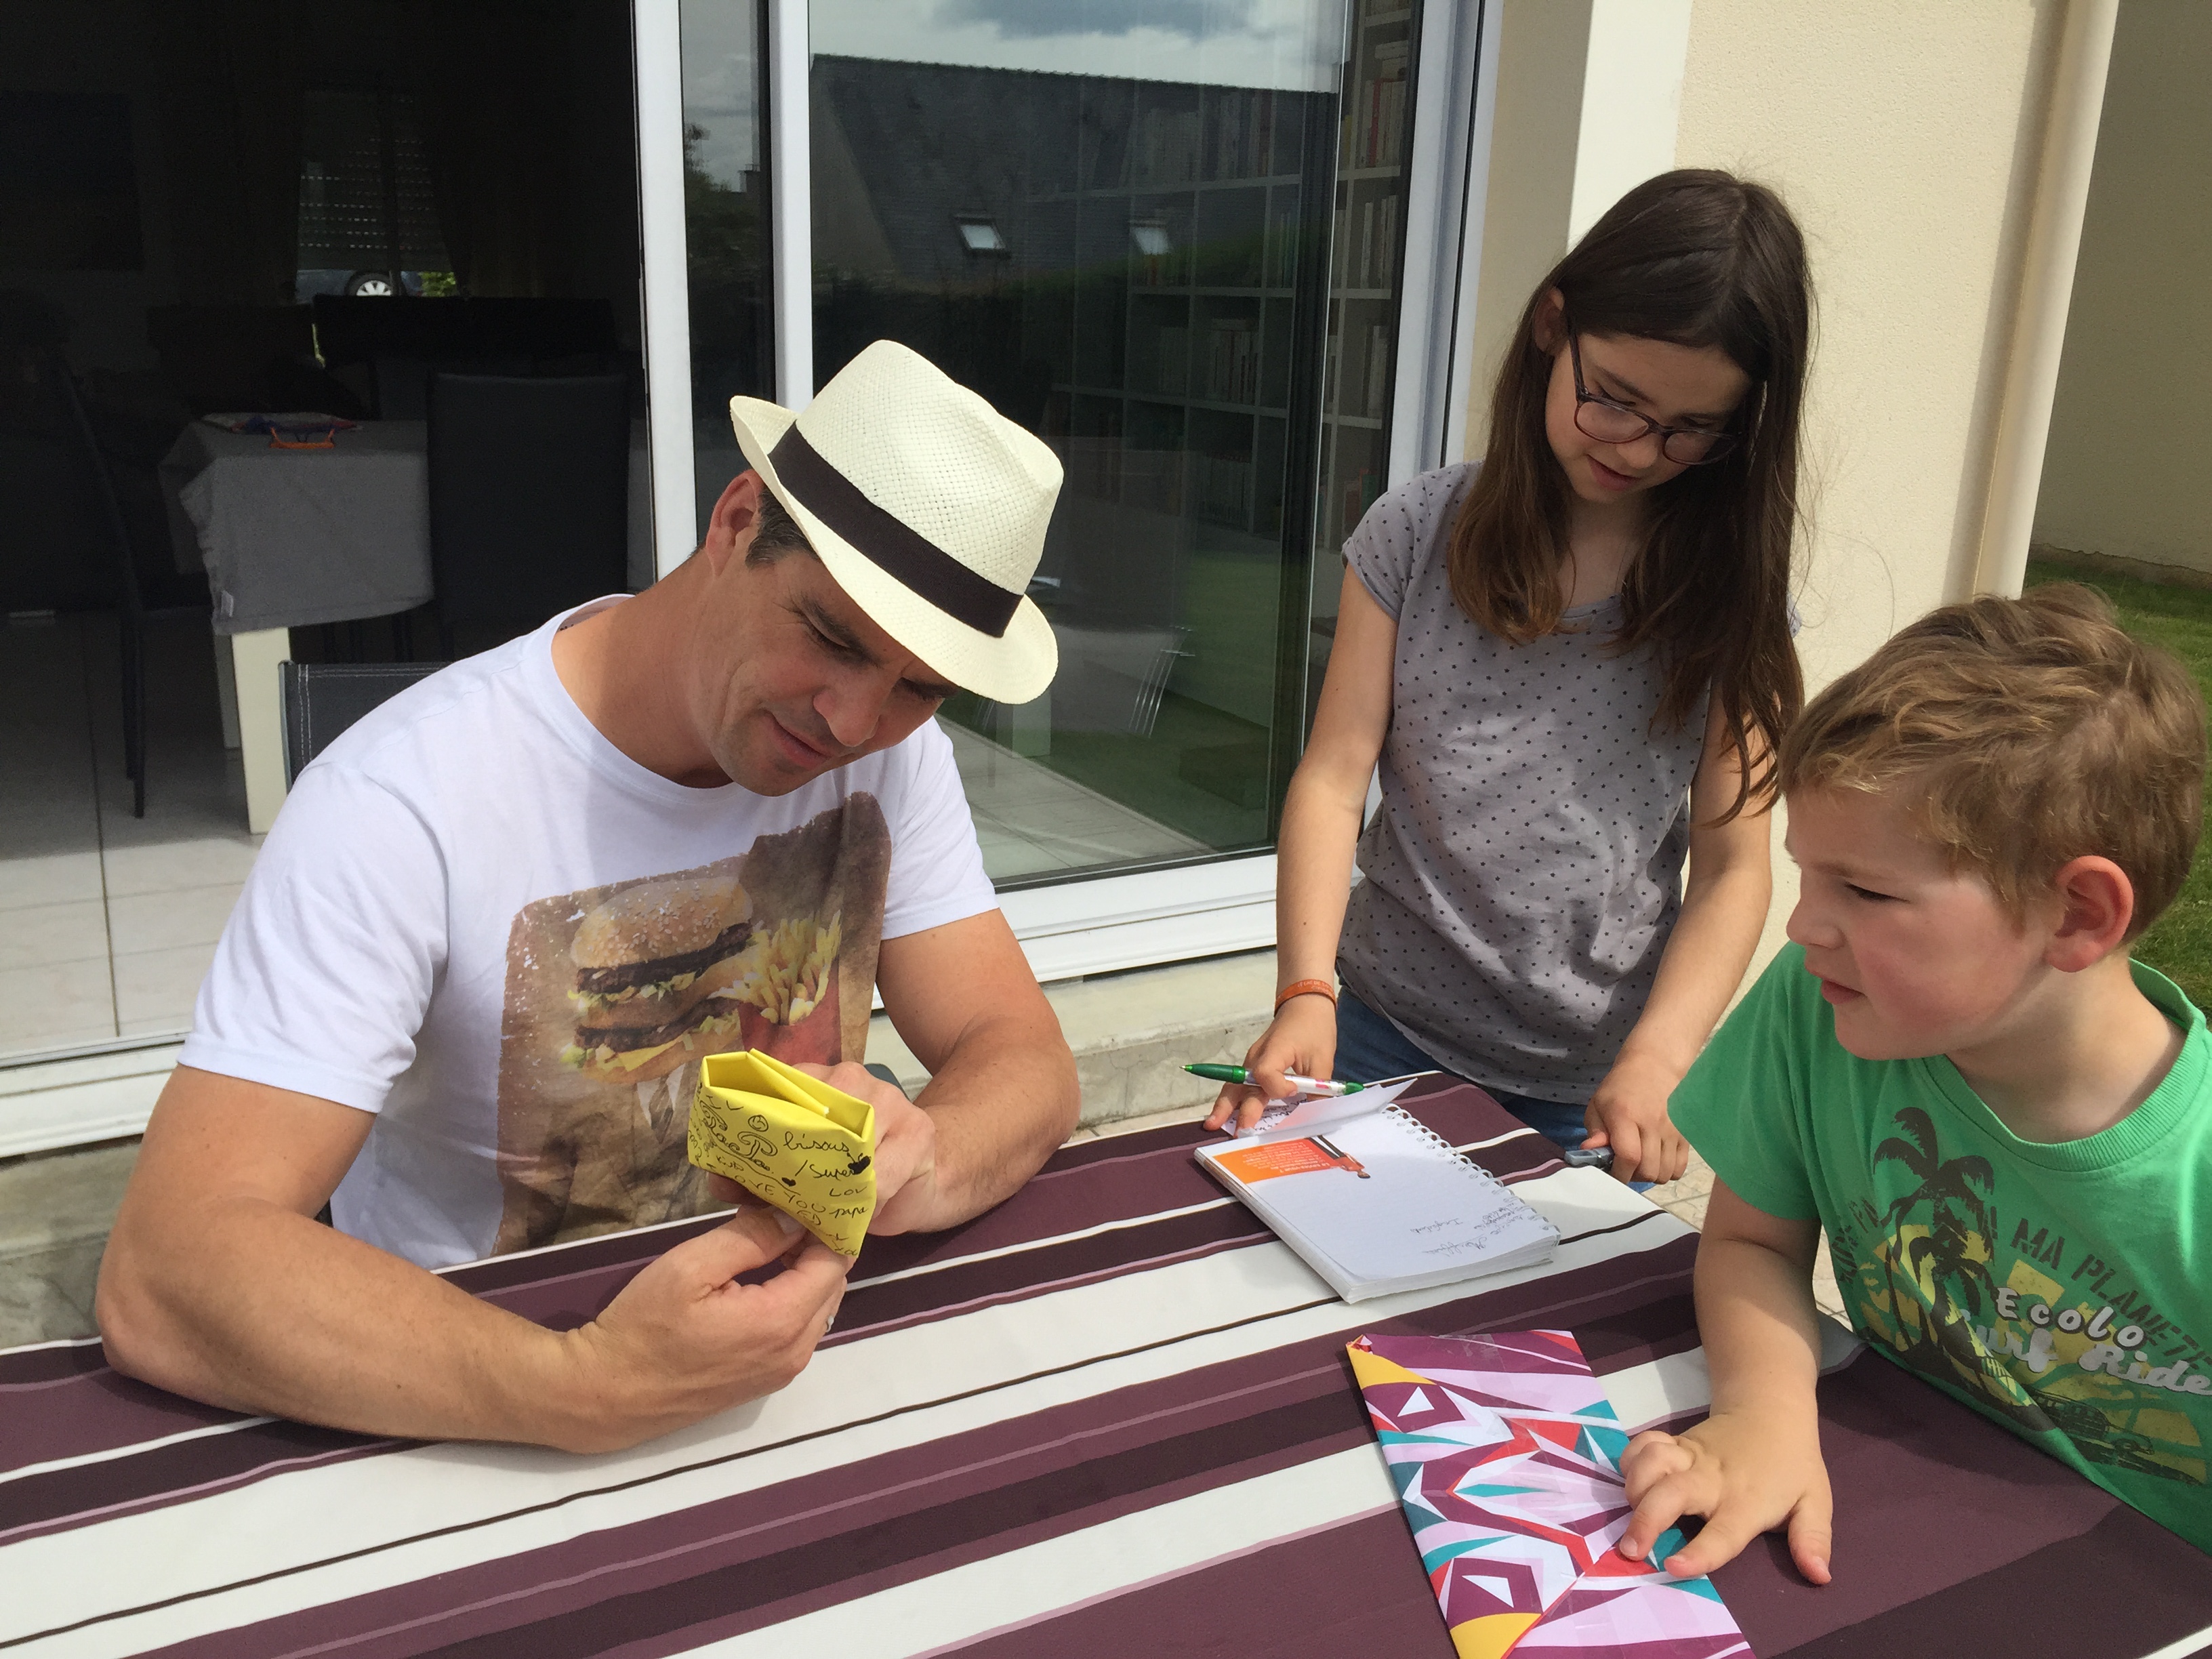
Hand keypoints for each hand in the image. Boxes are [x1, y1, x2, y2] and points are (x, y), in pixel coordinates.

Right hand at [563, 1205, 849, 1451]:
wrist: (607, 1394)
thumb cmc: (644, 1326)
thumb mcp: (691, 1267)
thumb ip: (752, 1238)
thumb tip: (795, 1217)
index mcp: (782, 1321)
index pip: (835, 1260)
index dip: (824, 1225)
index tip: (803, 1197)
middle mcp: (795, 1351)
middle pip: (832, 1283)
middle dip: (815, 1245)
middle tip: (781, 1213)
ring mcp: (783, 1371)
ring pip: (819, 1306)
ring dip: (803, 1272)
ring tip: (769, 1240)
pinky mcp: (767, 1380)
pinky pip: (800, 1329)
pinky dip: (792, 1299)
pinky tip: (761, 1278)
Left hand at [702, 1062, 938, 1235]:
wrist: (919, 1179)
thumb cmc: (847, 1176)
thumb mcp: (792, 1177)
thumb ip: (754, 1176)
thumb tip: (718, 1179)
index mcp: (810, 1079)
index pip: (772, 1091)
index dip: (753, 1131)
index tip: (735, 1169)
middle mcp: (847, 1078)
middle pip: (809, 1115)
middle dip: (791, 1165)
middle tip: (778, 1203)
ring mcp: (887, 1097)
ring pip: (846, 1146)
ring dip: (829, 1188)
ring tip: (815, 1217)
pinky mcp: (918, 1129)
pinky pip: (882, 1175)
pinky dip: (864, 1203)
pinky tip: (856, 1217)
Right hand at [1203, 994, 1339, 1132]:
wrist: (1304, 1007)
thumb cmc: (1313, 1029)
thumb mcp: (1323, 1057)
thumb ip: (1318, 1086)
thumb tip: (1315, 1111)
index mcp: (1274, 1051)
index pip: (1265, 1073)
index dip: (1278, 1088)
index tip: (1294, 1091)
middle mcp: (1257, 1057)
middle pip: (1242, 1084)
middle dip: (1238, 1108)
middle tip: (1240, 1130)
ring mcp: (1252, 1062)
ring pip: (1234, 1086)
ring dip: (1224, 1106)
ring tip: (1213, 1124)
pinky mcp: (1253, 1067)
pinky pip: (1240, 1086)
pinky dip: (1232, 1101)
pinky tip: (1225, 1117)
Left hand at [1582, 1051, 1690, 1182]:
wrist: (1654, 1066)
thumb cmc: (1620, 1088)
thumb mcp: (1598, 1105)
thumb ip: (1595, 1132)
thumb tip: (1590, 1152)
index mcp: (1626, 1115)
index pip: (1629, 1157)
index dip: (1619, 1174)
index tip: (1612, 1173)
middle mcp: (1653, 1124)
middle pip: (1648, 1171)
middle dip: (1633, 1176)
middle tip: (1625, 1165)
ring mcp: (1673, 1130)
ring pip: (1664, 1173)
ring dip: (1650, 1175)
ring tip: (1640, 1162)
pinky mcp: (1686, 1134)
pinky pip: (1679, 1168)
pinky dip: (1667, 1171)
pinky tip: (1656, 1160)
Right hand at [1618, 1407, 1833, 1583]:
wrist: (1771, 1409)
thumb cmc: (1792, 1464)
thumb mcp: (1814, 1502)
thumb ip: (1813, 1539)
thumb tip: (1819, 1576)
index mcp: (1746, 1503)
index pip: (1722, 1534)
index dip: (1698, 1553)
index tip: (1673, 1567)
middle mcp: (1713, 1479)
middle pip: (1670, 1495)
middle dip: (1645, 1521)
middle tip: (1630, 1550)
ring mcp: (1690, 1456)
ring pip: (1651, 1463)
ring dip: (1635, 1488)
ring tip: (1631, 1512)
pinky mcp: (1675, 1442)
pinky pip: (1643, 1444)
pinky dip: (1631, 1459)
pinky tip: (1632, 1479)